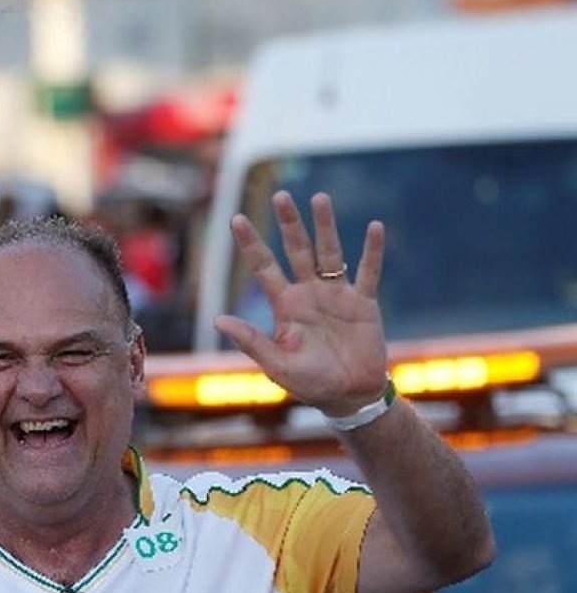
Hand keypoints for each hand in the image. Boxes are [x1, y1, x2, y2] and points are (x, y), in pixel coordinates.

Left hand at [215, 190, 388, 414]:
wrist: (348, 396)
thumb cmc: (309, 383)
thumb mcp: (276, 365)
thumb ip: (250, 340)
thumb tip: (217, 319)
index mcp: (285, 306)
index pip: (264, 267)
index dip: (251, 243)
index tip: (236, 218)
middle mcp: (308, 293)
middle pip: (296, 250)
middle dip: (289, 224)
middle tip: (280, 196)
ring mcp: (336, 295)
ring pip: (330, 253)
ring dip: (325, 227)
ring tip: (320, 198)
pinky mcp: (363, 303)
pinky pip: (368, 272)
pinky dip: (372, 252)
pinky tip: (375, 227)